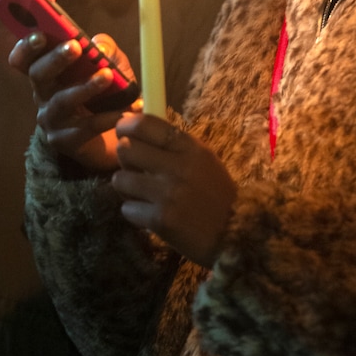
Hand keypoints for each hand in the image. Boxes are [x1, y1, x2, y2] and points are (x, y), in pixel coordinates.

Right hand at [10, 32, 136, 172]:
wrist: (120, 134)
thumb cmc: (110, 92)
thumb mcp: (113, 65)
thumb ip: (106, 51)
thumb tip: (99, 46)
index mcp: (49, 72)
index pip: (25, 59)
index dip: (27, 47)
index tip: (40, 35)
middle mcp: (44, 94)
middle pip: (38, 75)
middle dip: (55, 59)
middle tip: (75, 47)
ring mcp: (51, 119)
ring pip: (62, 101)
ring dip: (85, 87)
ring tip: (107, 76)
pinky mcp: (65, 141)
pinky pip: (85, 127)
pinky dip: (107, 117)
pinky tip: (124, 111)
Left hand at [112, 113, 236, 267]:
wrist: (235, 231)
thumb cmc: (216, 192)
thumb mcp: (203, 159)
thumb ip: (174, 145)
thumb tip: (139, 128)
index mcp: (190, 147)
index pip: (146, 124)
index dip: (127, 125)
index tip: (123, 130)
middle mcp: (178, 166)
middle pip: (127, 149)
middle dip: (124, 157)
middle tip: (132, 165)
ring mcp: (167, 194)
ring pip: (121, 179)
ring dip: (126, 186)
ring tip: (139, 191)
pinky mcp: (160, 220)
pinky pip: (127, 208)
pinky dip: (134, 211)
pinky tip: (148, 212)